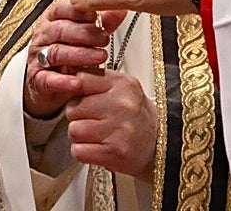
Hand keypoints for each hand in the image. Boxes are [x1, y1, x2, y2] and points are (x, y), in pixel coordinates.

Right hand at [24, 0, 127, 118]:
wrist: (51, 85)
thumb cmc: (69, 53)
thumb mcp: (86, 36)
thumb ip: (103, 23)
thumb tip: (121, 9)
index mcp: (53, 20)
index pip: (62, 8)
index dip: (79, 11)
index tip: (95, 15)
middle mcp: (44, 36)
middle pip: (60, 29)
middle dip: (84, 33)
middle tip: (104, 38)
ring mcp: (39, 58)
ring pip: (56, 52)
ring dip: (79, 55)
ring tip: (100, 58)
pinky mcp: (37, 80)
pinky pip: (47, 79)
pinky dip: (62, 81)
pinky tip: (76, 83)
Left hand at [66, 68, 156, 182]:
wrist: (162, 144)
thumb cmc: (137, 116)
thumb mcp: (123, 89)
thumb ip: (97, 80)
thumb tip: (68, 77)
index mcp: (122, 84)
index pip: (81, 79)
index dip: (76, 91)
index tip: (82, 97)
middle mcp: (122, 104)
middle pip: (73, 108)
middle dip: (78, 116)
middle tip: (93, 120)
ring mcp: (119, 129)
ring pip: (74, 130)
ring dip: (80, 136)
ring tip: (96, 135)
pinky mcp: (114, 152)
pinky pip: (78, 151)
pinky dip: (83, 152)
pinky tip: (96, 148)